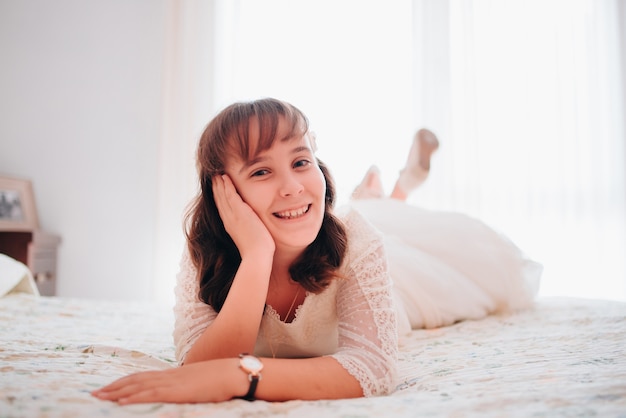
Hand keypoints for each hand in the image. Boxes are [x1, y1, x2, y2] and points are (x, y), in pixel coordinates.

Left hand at [92, 360, 243, 403]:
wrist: (233, 373)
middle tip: (94, 393)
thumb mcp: (198, 382)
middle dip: (113, 387)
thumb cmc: (220, 379)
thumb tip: (179, 392)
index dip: (124, 381)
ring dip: (117, 391)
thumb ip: (185, 386)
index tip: (109, 387)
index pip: (143, 376)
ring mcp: (172, 382)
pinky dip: (134, 396)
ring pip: (138, 385)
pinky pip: (151, 393)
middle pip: (135, 379)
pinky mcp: (177, 390)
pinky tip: (122, 400)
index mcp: (173, 374)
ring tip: (100, 397)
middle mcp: (169, 375)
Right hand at [212, 174, 274, 258]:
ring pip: (223, 196)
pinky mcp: (240, 213)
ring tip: (217, 174)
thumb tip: (253, 227)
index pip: (223, 208)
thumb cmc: (257, 251)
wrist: (257, 256)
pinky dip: (227, 186)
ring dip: (219, 184)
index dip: (218, 197)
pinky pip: (231, 195)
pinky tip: (225, 177)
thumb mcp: (250, 237)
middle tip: (213, 177)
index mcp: (230, 226)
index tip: (217, 187)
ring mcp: (233, 216)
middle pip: (219, 200)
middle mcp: (229, 220)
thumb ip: (248, 229)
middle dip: (216, 188)